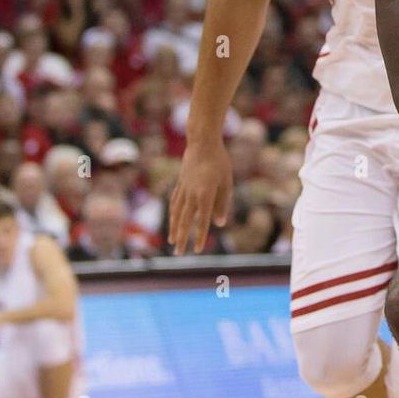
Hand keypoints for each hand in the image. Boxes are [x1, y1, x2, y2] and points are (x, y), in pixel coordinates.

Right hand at [168, 138, 233, 255]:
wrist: (202, 143)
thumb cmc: (220, 162)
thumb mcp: (227, 183)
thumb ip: (222, 204)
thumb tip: (220, 223)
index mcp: (205, 196)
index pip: (202, 222)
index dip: (200, 237)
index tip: (198, 250)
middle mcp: (191, 195)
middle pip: (185, 221)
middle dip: (182, 239)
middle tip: (178, 254)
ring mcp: (183, 189)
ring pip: (176, 213)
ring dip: (174, 228)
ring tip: (171, 241)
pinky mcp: (180, 184)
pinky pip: (175, 202)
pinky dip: (172, 214)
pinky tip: (172, 220)